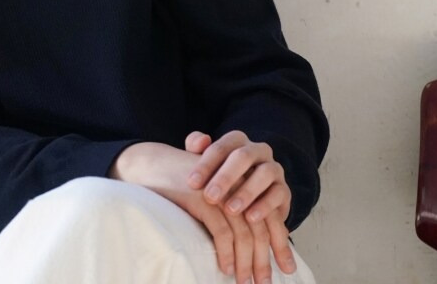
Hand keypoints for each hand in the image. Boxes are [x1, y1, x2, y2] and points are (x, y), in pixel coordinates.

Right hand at [110, 142, 288, 283]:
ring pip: (243, 232)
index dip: (279, 243)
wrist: (150, 163)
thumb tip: (255, 242)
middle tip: (264, 283)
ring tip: (244, 281)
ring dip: (246, 262)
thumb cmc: (183, 183)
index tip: (287, 268)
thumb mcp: (213, 193)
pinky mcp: (202, 198)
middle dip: (264, 258)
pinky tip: (225, 268)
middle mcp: (238, 183)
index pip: (270, 215)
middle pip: (260, 226)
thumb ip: (233, 208)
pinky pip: (221, 231)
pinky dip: (225, 253)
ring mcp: (221, 190)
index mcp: (245, 180)